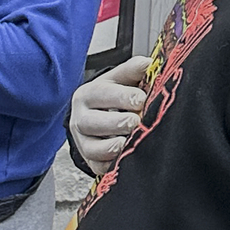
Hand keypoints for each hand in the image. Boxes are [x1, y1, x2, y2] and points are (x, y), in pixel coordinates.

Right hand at [70, 56, 147, 176]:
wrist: (100, 113)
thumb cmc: (115, 94)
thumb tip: (148, 64)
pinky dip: (110, 165)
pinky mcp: (90, 160)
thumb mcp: (122, 78)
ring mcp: (82, 141)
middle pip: (91, 123)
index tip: (141, 99)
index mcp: (88, 94)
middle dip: (116, 123)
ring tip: (128, 142)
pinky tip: (124, 158)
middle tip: (135, 121)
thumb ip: (134, 70)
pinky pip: (97, 166)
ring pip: (91, 148)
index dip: (123, 97)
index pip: (102, 95)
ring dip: (111, 147)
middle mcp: (80, 118)